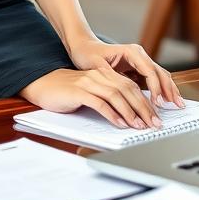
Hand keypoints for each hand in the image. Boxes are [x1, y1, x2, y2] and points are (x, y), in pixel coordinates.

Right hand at [20, 67, 166, 130]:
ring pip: (116, 96)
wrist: (43, 84)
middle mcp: (99, 75)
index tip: (155, 116)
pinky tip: (120, 124)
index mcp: (105, 74)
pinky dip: (112, 114)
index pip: (131, 86)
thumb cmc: (67, 91)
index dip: (145, 101)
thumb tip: (129, 115)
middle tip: (154, 124)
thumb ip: (108, 97)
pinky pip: (100, 103)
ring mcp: (89, 82)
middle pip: (128, 90)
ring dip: (131, 112)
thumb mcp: (91, 91)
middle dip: (144, 108)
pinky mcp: (79, 91)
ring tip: (139, 126)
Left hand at [67, 39, 185, 109]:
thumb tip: (122, 90)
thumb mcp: (96, 66)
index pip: (149, 70)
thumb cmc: (88, 55)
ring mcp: (141, 62)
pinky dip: (162, 91)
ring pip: (161, 76)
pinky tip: (167, 102)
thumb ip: (111, 77)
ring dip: (169, 90)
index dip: (155, 88)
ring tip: (178, 105)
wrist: (84, 48)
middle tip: (177, 106)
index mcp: (131, 52)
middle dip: (169, 89)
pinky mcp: (139, 70)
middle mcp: (139, 55)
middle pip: (160, 73)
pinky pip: (154, 80)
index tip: (157, 102)